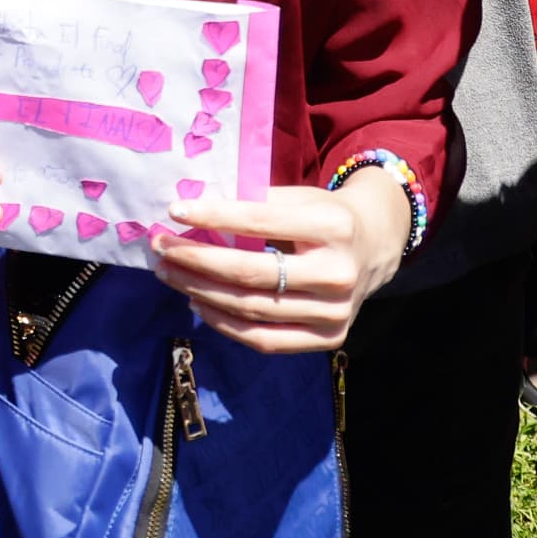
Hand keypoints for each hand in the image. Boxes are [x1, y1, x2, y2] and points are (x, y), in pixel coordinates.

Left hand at [153, 176, 404, 350]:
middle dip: (197, 260)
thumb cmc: (325, 216)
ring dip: (201, 291)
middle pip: (251, 272)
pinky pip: (265, 340)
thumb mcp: (300, 197)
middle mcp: (338, 274)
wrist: (376, 246)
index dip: (214, 217)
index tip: (174, 210)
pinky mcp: (329, 339)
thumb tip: (192, 210)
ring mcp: (335, 313)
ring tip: (169, 273)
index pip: (260, 222)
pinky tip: (198, 302)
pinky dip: (225, 324)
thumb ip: (255, 203)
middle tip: (160, 247)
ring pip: (252, 309)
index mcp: (333, 227)